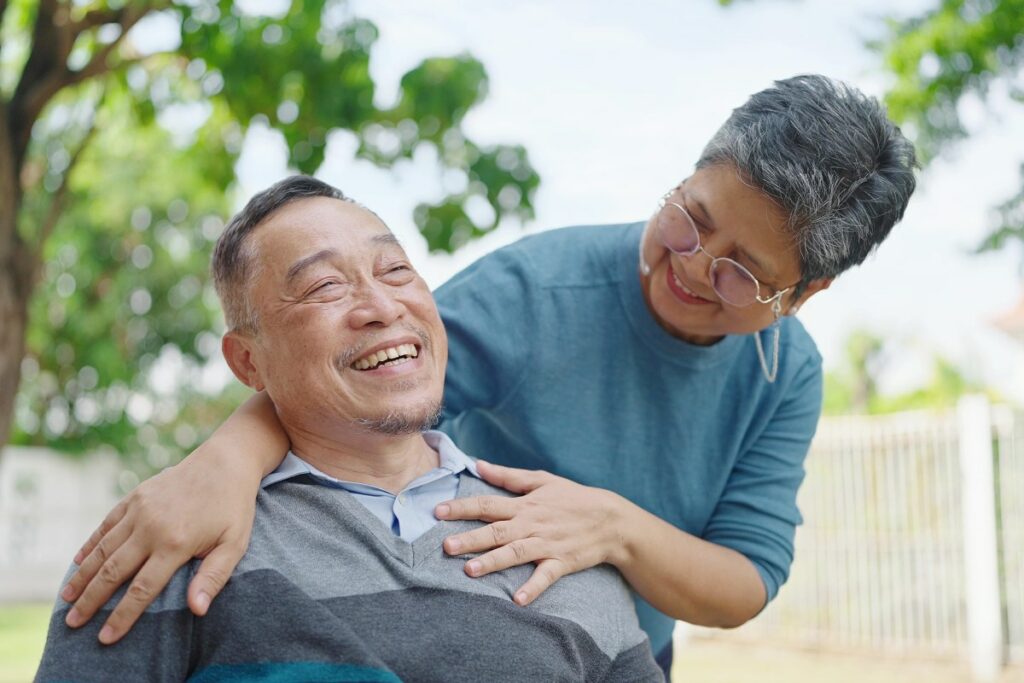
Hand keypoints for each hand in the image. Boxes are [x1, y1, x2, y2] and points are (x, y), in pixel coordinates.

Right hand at [60, 443, 258, 643]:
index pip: (142, 588)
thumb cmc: (233, 508)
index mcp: (175, 543)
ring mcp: (140, 510)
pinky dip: (90, 544)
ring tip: (67, 598)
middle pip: (113, 571)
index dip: (122, 615)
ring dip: (83, 575)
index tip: (106, 637)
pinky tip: (78, 562)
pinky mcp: (135, 496)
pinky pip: (106, 524)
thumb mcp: (235, 544)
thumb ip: (213, 577)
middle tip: (73, 623)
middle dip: (91, 600)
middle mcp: (151, 527)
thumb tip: (196, 610)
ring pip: (103, 549)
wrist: (226, 462)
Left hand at [435, 461, 625, 605]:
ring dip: (493, 562)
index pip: (487, 504)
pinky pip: (545, 576)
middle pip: (496, 531)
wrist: (611, 519)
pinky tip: (518, 600)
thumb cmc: (574, 498)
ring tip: (470, 571)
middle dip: (470, 539)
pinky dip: (533, 587)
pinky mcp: (562, 562)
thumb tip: (478, 465)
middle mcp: (532, 524)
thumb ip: (508, 476)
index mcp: (524, 504)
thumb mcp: (542, 480)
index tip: (438, 512)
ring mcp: (547, 544)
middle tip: (445, 546)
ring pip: (515, 553)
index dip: (462, 508)